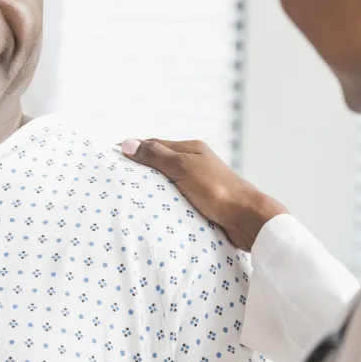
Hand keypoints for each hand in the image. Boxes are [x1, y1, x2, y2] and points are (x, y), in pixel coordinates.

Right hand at [121, 138, 286, 250]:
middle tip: (118, 175)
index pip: (154, 144)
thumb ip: (155, 156)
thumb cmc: (216, 190)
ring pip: (168, 179)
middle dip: (140, 165)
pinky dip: (163, 197)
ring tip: (132, 192)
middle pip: (160, 160)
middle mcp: (195, 162)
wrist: (248, 218)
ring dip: (152, 184)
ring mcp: (200, 181)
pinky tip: (155, 206)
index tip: (112, 154)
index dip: (133, 148)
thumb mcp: (182, 168)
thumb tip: (127, 143)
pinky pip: (176, 194)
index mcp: (190, 149)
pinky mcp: (203, 200)